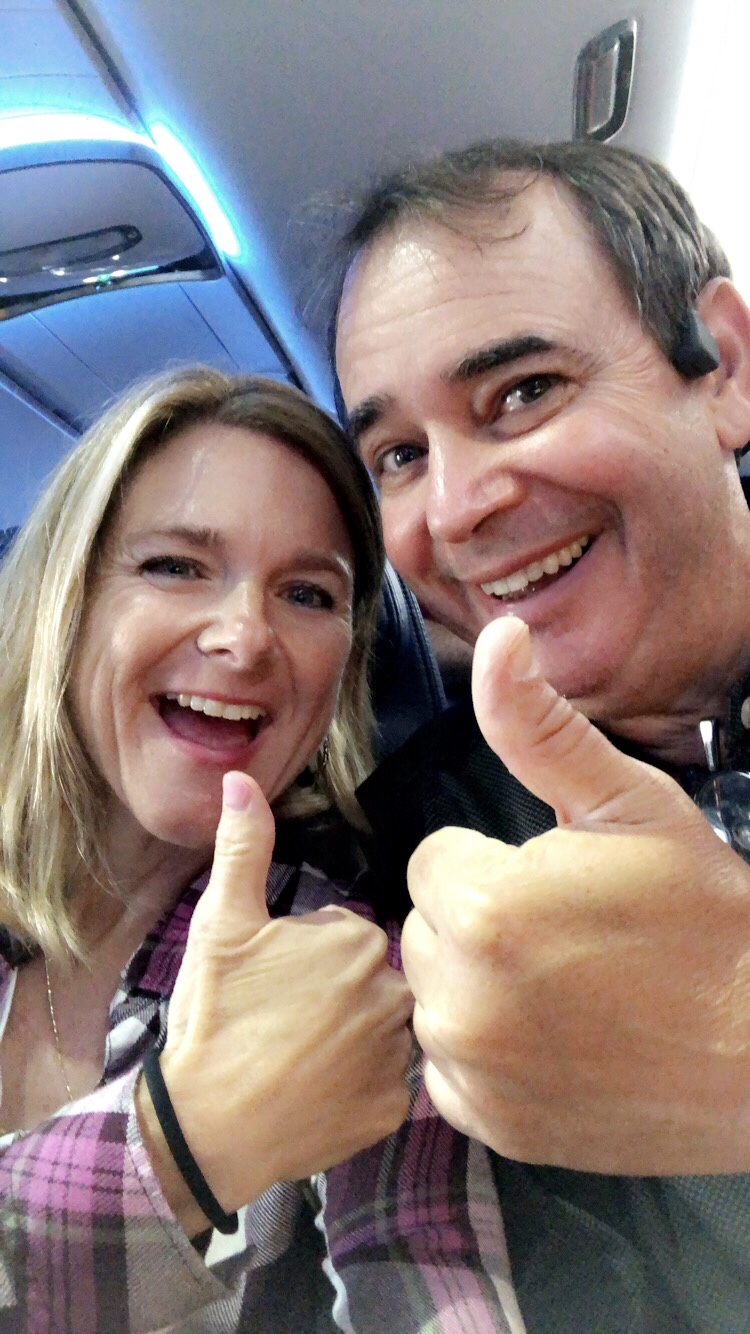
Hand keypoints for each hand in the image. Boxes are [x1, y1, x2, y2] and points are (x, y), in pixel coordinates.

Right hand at [144, 772, 412, 1216]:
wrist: (205, 1126)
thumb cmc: (215, 1016)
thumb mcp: (221, 924)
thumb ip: (243, 848)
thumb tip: (240, 780)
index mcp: (359, 939)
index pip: (347, 936)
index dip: (307, 959)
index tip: (275, 985)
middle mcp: (395, 991)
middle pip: (371, 981)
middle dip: (337, 995)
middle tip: (285, 1024)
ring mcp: (399, 1054)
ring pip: (384, 1030)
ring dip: (354, 1040)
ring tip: (300, 1060)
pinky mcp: (394, 1108)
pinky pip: (387, 1085)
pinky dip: (359, 1089)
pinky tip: (318, 1094)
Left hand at [402, 617, 749, 1173]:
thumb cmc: (701, 916)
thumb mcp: (627, 804)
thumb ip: (540, 726)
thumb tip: (496, 637)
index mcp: (480, 906)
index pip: (434, 860)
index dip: (496, 863)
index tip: (559, 884)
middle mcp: (458, 997)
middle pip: (427, 927)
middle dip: (480, 920)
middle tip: (568, 936)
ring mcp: (474, 1071)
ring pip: (434, 995)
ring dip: (479, 985)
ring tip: (567, 987)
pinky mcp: (492, 1127)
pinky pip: (448, 1070)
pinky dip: (486, 1055)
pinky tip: (555, 1040)